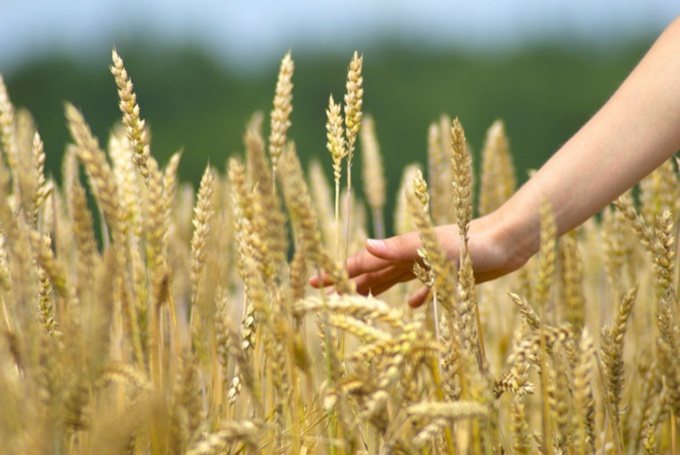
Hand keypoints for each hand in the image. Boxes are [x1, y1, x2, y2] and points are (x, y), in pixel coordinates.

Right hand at [310, 212, 530, 306]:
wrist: (507, 241)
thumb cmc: (473, 243)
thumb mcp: (433, 246)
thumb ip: (400, 247)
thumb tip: (365, 244)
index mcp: (403, 250)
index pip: (363, 261)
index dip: (339, 271)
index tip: (315, 280)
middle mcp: (411, 256)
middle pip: (374, 270)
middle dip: (349, 281)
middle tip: (326, 294)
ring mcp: (428, 264)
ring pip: (394, 278)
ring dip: (374, 287)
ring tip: (358, 299)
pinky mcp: (447, 274)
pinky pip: (424, 286)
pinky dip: (414, 295)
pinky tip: (410, 305)